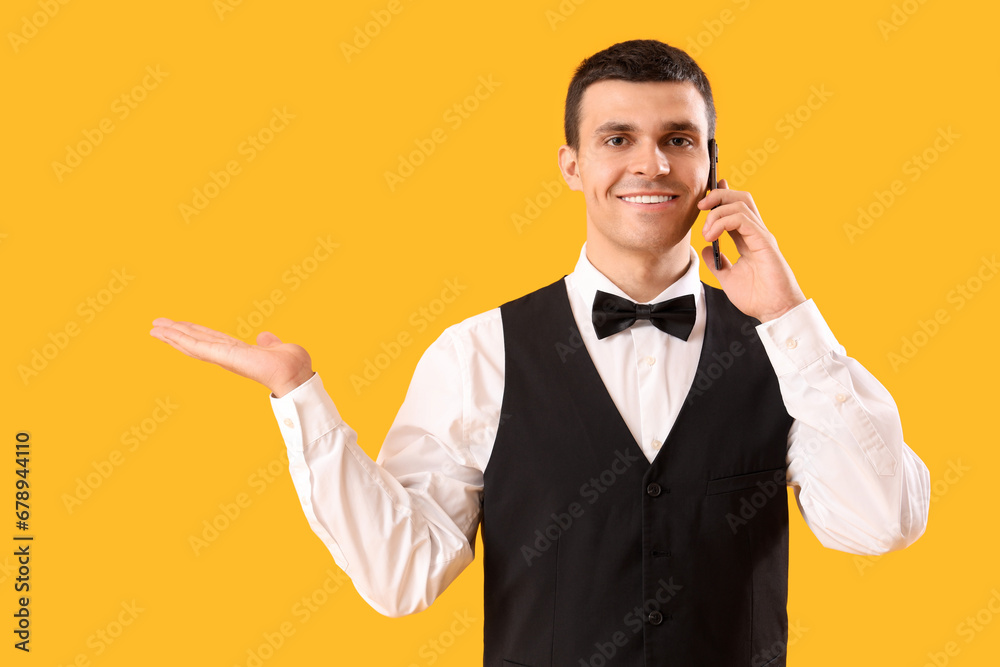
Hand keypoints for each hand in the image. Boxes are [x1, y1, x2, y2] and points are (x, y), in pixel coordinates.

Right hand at [149, 318, 313, 396]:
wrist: (296, 376)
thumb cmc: (292, 367)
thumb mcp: (278, 348)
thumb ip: (269, 342)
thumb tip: (264, 336)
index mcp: (238, 352)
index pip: (210, 340)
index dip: (193, 332)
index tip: (177, 325)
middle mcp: (227, 355)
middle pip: (196, 341)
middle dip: (176, 334)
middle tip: (155, 325)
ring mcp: (224, 357)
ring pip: (193, 344)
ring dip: (173, 335)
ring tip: (154, 328)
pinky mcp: (224, 357)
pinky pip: (199, 346)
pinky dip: (182, 339)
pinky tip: (167, 333)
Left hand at [697, 179, 806, 321]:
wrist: (774, 311)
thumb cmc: (757, 297)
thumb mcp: (727, 278)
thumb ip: (716, 262)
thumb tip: (704, 249)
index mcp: (748, 239)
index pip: (735, 210)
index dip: (721, 198)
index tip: (704, 197)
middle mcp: (756, 233)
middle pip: (740, 198)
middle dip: (718, 195)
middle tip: (700, 204)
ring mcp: (761, 235)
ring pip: (740, 204)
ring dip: (717, 212)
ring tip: (706, 231)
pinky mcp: (764, 242)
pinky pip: (742, 220)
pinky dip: (723, 222)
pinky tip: (712, 236)